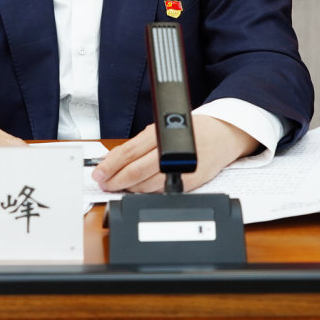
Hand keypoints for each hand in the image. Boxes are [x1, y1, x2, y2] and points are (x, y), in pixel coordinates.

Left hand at [91, 116, 259, 192]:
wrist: (221, 136)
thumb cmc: (190, 130)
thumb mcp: (161, 129)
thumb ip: (138, 145)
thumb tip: (113, 160)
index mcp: (159, 135)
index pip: (127, 153)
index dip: (109, 166)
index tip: (98, 173)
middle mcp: (169, 152)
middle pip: (134, 172)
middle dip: (115, 180)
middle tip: (104, 183)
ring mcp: (179, 169)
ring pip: (145, 186)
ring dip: (129, 188)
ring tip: (119, 185)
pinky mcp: (188, 183)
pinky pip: (160, 192)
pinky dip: (146, 192)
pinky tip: (139, 188)